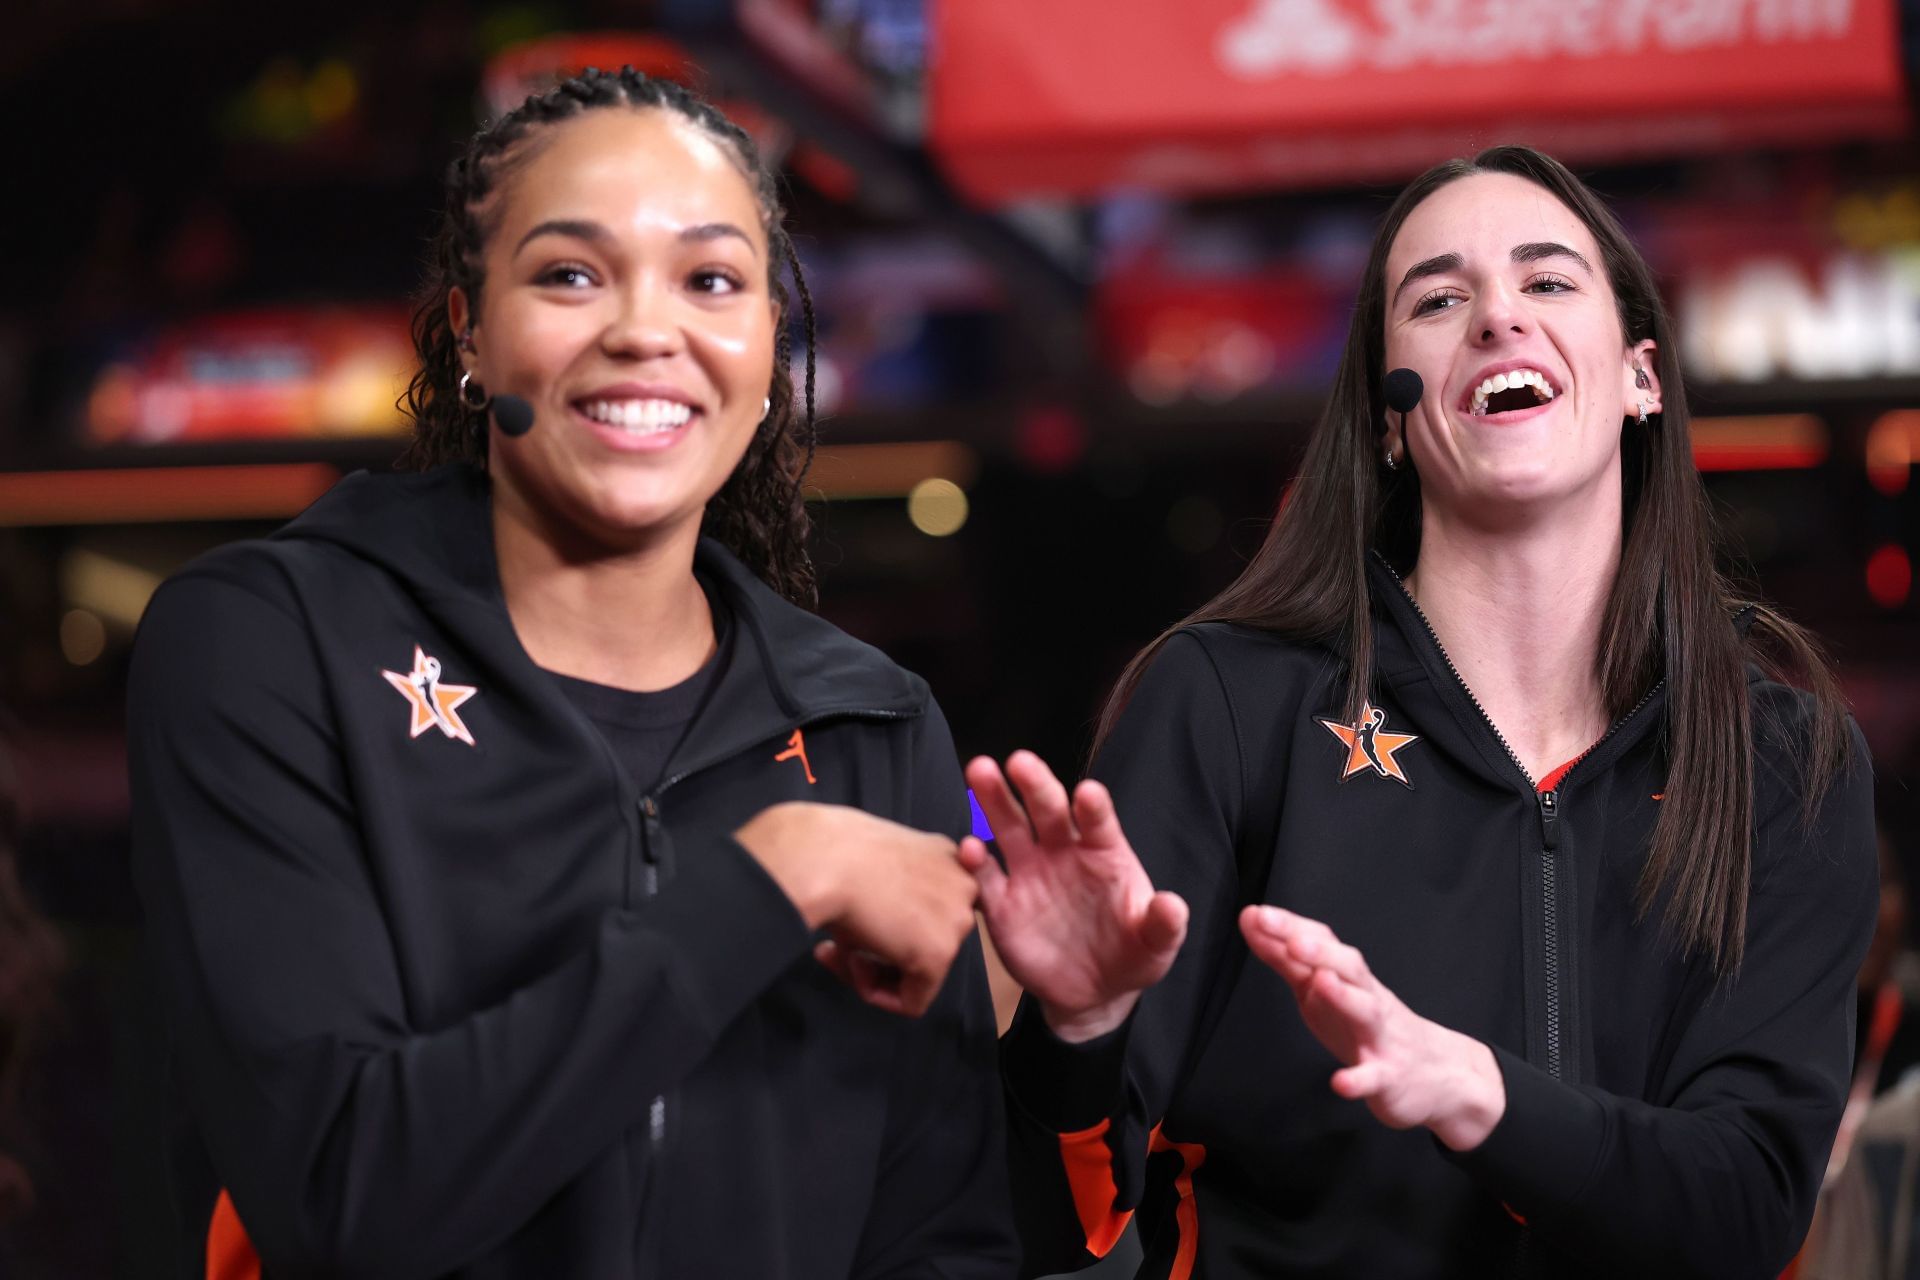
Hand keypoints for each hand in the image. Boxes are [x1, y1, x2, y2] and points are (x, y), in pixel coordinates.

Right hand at [736, 802, 978, 1015]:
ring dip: (874, 967)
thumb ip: (893, 894)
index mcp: (949, 858)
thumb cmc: (833, 854)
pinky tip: (850, 960)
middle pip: (926, 940)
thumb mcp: (872, 866)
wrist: (822, 861)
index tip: (854, 920)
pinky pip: (911, 1000)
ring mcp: (957, 922)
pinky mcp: (938, 956)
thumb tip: (884, 929)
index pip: (929, 910)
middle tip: (838, 944)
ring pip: (920, 972)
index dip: (888, 922)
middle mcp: (965, 887)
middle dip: (881, 948)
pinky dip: (876, 992)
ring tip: (838, 949)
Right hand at [961, 752, 1187, 1042]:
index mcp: (1103, 853)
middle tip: (1019, 761)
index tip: (1087, 793)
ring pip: (1009, 828)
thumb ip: (1163, 925)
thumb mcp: (1155, 945)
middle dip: (1035, 785)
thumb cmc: (1130, 955)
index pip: (1099, 822)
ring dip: (994, 799)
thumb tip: (1172, 906)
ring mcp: (1030, 873)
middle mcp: (1063, 852)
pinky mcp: (1002, 904)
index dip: (1093, 807)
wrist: (1093, 992)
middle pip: (1048, 811)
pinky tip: (967, 848)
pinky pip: (985, 877)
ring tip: (980, 771)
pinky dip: (973, 861)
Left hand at [1240, 905, 1504, 1150]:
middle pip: (1349, 967)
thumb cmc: (1367, 1024)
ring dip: (1344, 996)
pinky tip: (1340, 1083)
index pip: (1323, 942)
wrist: (1436, 1072)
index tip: (1257, 915)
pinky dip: (1358, 1080)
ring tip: (1321, 983)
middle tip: (1292, 940)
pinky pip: (1374, 1076)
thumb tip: (1251, 920)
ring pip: (1366, 1010)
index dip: (1291, 928)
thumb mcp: (1322, 989)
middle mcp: (1367, 998)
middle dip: (1321, 951)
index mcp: (1348, 977)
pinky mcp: (1389, 1076)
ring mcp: (1380, 1035)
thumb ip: (1286, 959)